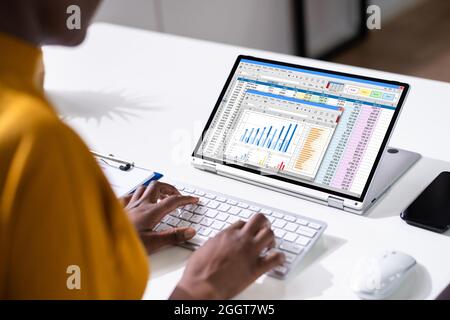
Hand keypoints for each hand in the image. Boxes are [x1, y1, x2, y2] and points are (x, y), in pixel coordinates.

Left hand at [122, 181, 197, 253]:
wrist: (103, 245)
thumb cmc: (124, 244)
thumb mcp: (153, 243)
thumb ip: (173, 236)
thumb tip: (189, 231)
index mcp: (150, 212)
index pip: (173, 200)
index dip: (186, 199)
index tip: (194, 199)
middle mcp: (140, 205)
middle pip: (158, 186)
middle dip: (170, 188)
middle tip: (178, 195)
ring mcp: (129, 206)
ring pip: (144, 188)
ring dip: (155, 189)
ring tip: (162, 195)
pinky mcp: (120, 210)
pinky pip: (129, 195)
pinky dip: (137, 194)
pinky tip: (137, 199)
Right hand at [170, 214, 284, 299]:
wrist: (201, 285)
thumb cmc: (198, 271)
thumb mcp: (204, 248)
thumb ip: (215, 243)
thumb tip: (218, 244)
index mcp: (226, 234)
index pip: (242, 223)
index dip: (247, 227)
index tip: (248, 232)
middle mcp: (240, 239)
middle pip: (259, 220)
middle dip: (264, 224)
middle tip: (264, 230)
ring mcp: (250, 252)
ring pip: (269, 234)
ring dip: (272, 239)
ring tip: (270, 245)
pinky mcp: (256, 268)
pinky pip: (276, 258)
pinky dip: (280, 258)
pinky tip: (278, 260)